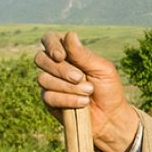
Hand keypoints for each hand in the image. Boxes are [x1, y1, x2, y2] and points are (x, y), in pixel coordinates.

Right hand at [34, 31, 138, 151]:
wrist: (111, 117)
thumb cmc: (109, 89)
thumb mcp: (102, 69)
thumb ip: (84, 55)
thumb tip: (70, 34)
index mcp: (69, 54)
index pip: (49, 39)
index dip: (51, 45)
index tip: (61, 56)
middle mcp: (56, 66)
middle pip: (41, 59)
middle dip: (61, 69)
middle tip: (81, 78)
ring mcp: (50, 84)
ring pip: (44, 79)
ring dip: (68, 87)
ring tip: (88, 92)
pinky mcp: (50, 101)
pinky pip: (48, 96)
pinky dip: (67, 99)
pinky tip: (82, 103)